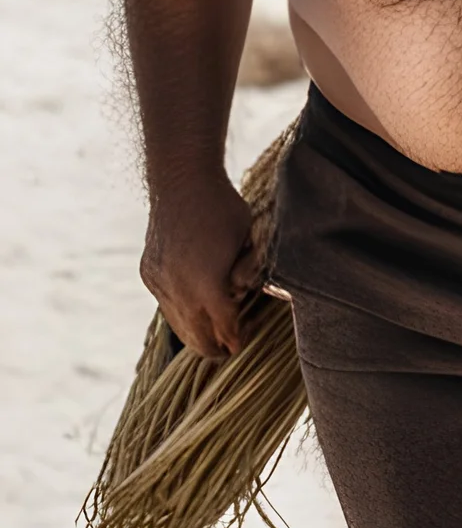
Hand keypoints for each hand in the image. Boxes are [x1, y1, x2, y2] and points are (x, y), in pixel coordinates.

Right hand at [140, 176, 262, 358]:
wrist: (182, 181)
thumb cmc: (224, 208)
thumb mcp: (248, 242)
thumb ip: (246, 275)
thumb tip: (243, 298)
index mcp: (208, 285)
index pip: (224, 328)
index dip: (235, 339)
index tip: (241, 343)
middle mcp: (179, 289)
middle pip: (198, 338)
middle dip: (215, 346)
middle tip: (230, 346)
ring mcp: (160, 282)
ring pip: (178, 325)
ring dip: (196, 332)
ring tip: (214, 332)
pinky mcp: (149, 274)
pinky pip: (166, 305)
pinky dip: (181, 311)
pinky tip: (195, 307)